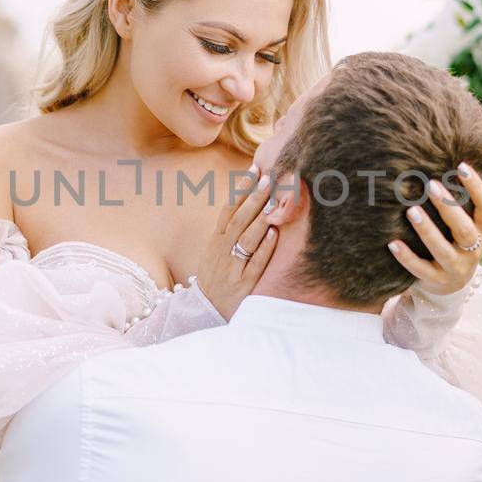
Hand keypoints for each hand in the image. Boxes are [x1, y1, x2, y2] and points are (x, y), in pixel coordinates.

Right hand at [195, 166, 278, 319]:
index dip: (241, 188)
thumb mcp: (216, 251)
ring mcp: (232, 267)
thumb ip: (230, 230)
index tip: (254, 169)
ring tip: (274, 202)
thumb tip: (249, 202)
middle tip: (269, 178)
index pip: (228, 209)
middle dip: (254, 198)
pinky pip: (255, 263)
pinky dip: (265, 248)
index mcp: (216, 240)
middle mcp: (222, 250)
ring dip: (260, 219)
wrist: (206, 311)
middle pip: (238, 220)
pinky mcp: (243, 285)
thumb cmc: (217, 275)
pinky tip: (275, 234)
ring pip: (246, 239)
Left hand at [387, 162, 481, 297]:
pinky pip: (420, 270)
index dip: (477, 188)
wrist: (453, 284)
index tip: (462, 166)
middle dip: (448, 208)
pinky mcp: (437, 281)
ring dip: (427, 231)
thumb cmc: (458, 239)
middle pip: (465, 230)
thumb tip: (465, 154)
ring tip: (411, 211)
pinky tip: (392, 243)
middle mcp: (473, 250)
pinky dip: (406, 257)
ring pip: (443, 251)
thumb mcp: (470, 221)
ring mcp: (455, 268)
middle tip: (430, 184)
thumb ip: (469, 197)